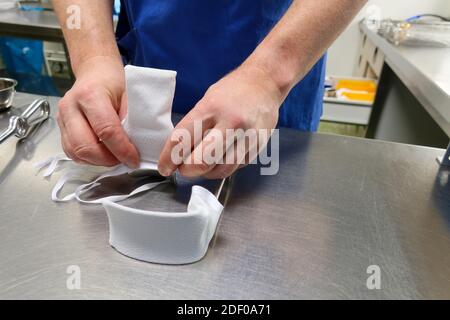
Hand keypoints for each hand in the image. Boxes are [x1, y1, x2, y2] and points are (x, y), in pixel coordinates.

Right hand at [57, 56, 138, 167]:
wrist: (95, 71)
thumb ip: (131, 118)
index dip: (121, 149)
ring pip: (75, 152)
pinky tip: (102, 154)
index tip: (134, 159)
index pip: (105, 130)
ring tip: (114, 157)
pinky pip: (71, 151)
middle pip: (85, 146)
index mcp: (90, 95)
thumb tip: (134, 144)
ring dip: (97, 161)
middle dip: (107, 159)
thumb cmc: (114, 81)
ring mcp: (62, 118)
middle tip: (124, 160)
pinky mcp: (60, 127)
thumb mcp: (129, 94)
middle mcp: (70, 106)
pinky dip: (87, 158)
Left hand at [158, 64, 282, 178]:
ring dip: (206, 173)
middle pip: (201, 160)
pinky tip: (219, 159)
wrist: (266, 82)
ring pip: (220, 169)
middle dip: (187, 169)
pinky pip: (235, 167)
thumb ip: (194, 125)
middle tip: (183, 168)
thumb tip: (178, 152)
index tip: (164, 167)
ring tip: (201, 165)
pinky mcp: (257, 145)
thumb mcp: (207, 100)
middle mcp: (229, 122)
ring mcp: (246, 136)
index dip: (168, 158)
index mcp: (210, 108)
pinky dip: (223, 168)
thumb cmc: (233, 90)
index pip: (182, 139)